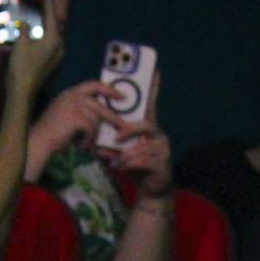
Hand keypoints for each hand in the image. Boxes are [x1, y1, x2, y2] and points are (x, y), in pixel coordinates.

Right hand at [5, 14, 63, 97]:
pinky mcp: (52, 63)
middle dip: (46, 11)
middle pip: (53, 23)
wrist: (22, 94)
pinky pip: (48, 44)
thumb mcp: (20, 44)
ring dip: (43, 24)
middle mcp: (60, 46)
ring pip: (50, 34)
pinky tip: (32, 32)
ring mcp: (57, 56)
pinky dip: (41, 36)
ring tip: (35, 12)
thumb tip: (26, 22)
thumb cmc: (21, 68)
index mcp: (54, 39)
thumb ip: (24, 28)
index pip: (51, 13)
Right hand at [28, 80, 130, 166]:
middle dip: (112, 114)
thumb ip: (81, 111)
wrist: (38, 141)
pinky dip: (88, 139)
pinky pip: (91, 128)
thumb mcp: (66, 116)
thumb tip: (101, 115)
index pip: (93, 84)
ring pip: (96, 118)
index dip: (108, 90)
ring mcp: (73, 105)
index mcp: (69, 93)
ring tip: (88, 144)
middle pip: (99, 103)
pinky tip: (81, 146)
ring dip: (94, 134)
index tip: (120, 96)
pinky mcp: (75, 117)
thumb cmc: (51, 134)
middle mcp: (72, 95)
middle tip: (122, 124)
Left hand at [96, 72, 171, 195]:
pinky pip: (144, 161)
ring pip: (142, 147)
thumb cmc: (135, 166)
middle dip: (129, 131)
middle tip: (116, 138)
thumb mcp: (121, 151)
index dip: (154, 89)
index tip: (155, 70)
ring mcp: (163, 150)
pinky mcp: (163, 165)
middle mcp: (159, 136)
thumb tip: (96, 138)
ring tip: (115, 162)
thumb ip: (112, 142)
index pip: (151, 105)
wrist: (150, 189)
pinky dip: (129, 165)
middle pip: (147, 124)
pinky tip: (122, 168)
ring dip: (125, 155)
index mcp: (149, 128)